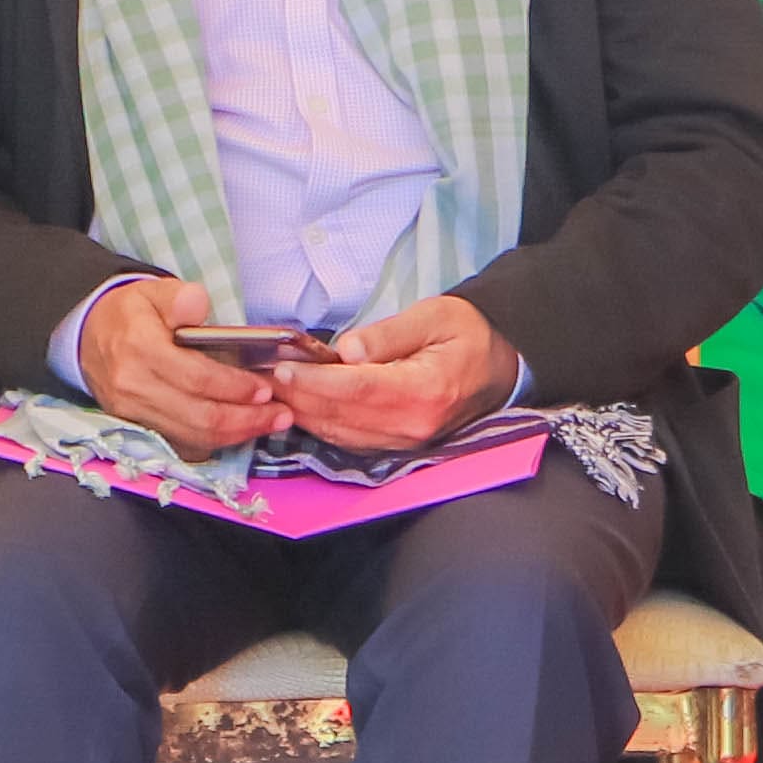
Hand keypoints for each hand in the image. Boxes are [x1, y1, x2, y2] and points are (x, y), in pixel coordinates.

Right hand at [76, 278, 283, 452]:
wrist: (86, 336)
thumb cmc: (130, 314)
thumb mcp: (152, 291)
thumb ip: (179, 296)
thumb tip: (198, 304)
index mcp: (139, 348)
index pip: (196, 377)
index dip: (235, 387)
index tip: (266, 387)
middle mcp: (133, 386)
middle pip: (198, 415)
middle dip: (247, 419)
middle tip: (281, 414)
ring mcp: (132, 411)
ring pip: (193, 435)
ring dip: (237, 434)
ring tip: (270, 423)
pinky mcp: (136, 426)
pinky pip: (181, 443)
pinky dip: (215, 441)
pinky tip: (241, 431)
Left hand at [272, 294, 513, 455]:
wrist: (500, 365)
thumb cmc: (467, 333)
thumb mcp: (434, 316)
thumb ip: (388, 334)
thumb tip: (346, 350)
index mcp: (425, 389)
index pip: (358, 388)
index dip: (316, 380)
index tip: (282, 366)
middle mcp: (414, 424)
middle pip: (342, 415)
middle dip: (298, 396)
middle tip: (262, 375)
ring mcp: (408, 441)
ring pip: (341, 433)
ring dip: (303, 413)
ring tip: (272, 389)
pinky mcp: (400, 446)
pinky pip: (351, 441)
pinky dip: (321, 425)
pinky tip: (300, 407)